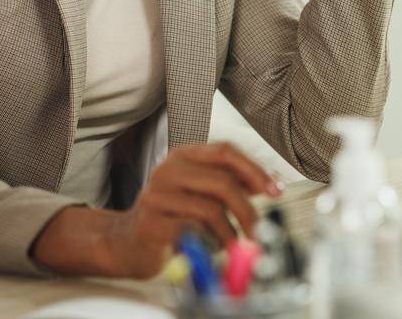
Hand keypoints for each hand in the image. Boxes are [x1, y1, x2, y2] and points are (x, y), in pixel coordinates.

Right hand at [32, 142, 280, 278]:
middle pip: (222, 181)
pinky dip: (210, 242)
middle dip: (248, 209)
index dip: (255, 170)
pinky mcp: (150, 222)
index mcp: (184, 155)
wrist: (126, 241)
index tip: (276, 190)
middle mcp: (168, 169)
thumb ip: (232, 185)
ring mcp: (157, 194)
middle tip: (259, 230)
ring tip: (232, 244)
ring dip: (230, 232)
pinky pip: (193, 230)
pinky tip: (211, 249)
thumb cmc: (169, 216)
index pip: (226, 151)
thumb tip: (270, 183)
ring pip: (210, 208)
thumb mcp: (200, 193)